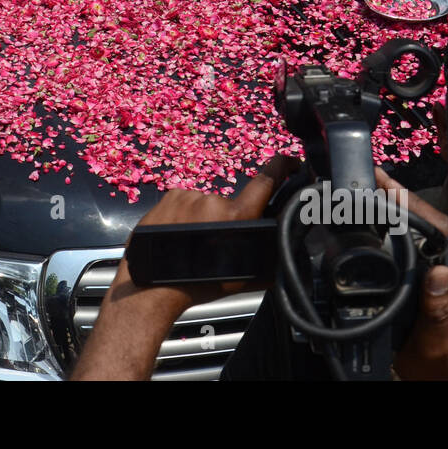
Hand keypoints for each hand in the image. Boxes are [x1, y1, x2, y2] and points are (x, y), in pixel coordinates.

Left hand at [70, 156, 299, 379]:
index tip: (291, 161)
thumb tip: (283, 249)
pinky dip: (183, 216)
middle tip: (212, 245)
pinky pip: (184, 203)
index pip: (267, 181)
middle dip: (225, 221)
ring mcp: (189, 196)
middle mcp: (214, 201)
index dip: (282, 166)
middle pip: (229, 205)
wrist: (155, 287)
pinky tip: (177, 235)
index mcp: (237, 217)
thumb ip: (265, 258)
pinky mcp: (169, 196)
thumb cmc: (199, 285)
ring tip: (189, 244)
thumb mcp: (241, 276)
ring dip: (202, 219)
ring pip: (204, 205)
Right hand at [374, 168, 447, 380]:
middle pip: (428, 223)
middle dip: (400, 196)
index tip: (387, 182)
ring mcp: (441, 273)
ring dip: (396, 207)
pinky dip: (392, 226)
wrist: (433, 382)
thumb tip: (440, 273)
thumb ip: (438, 309)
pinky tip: (375, 216)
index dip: (413, 204)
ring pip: (420, 231)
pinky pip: (411, 245)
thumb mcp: (435, 340)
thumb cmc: (437, 365)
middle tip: (370, 174)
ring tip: (371, 185)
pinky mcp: (426, 279)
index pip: (440, 230)